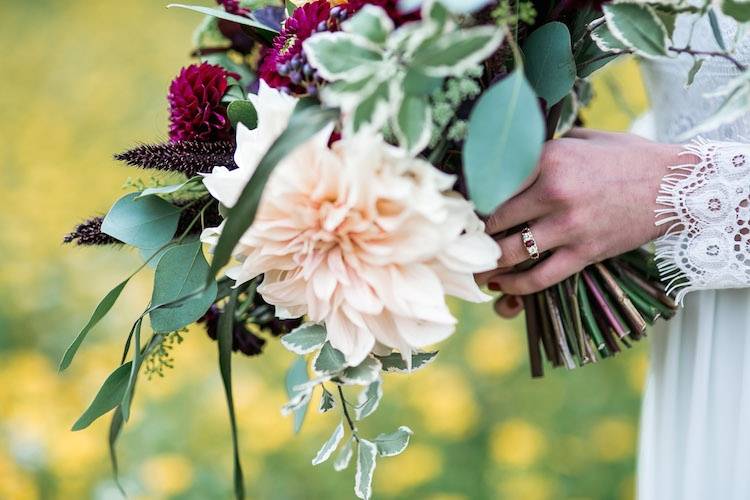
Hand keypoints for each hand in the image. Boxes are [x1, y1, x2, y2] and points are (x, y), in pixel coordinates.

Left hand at [477, 128, 684, 295]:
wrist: (677, 185)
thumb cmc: (626, 158)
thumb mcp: (581, 138)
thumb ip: (544, 148)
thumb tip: (510, 156)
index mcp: (549, 157)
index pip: (492, 182)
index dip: (472, 199)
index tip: (463, 209)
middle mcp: (553, 191)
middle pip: (494, 218)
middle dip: (475, 233)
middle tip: (465, 241)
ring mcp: (569, 225)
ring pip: (509, 251)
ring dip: (487, 263)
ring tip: (477, 268)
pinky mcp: (585, 253)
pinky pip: (540, 277)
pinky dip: (515, 286)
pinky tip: (501, 286)